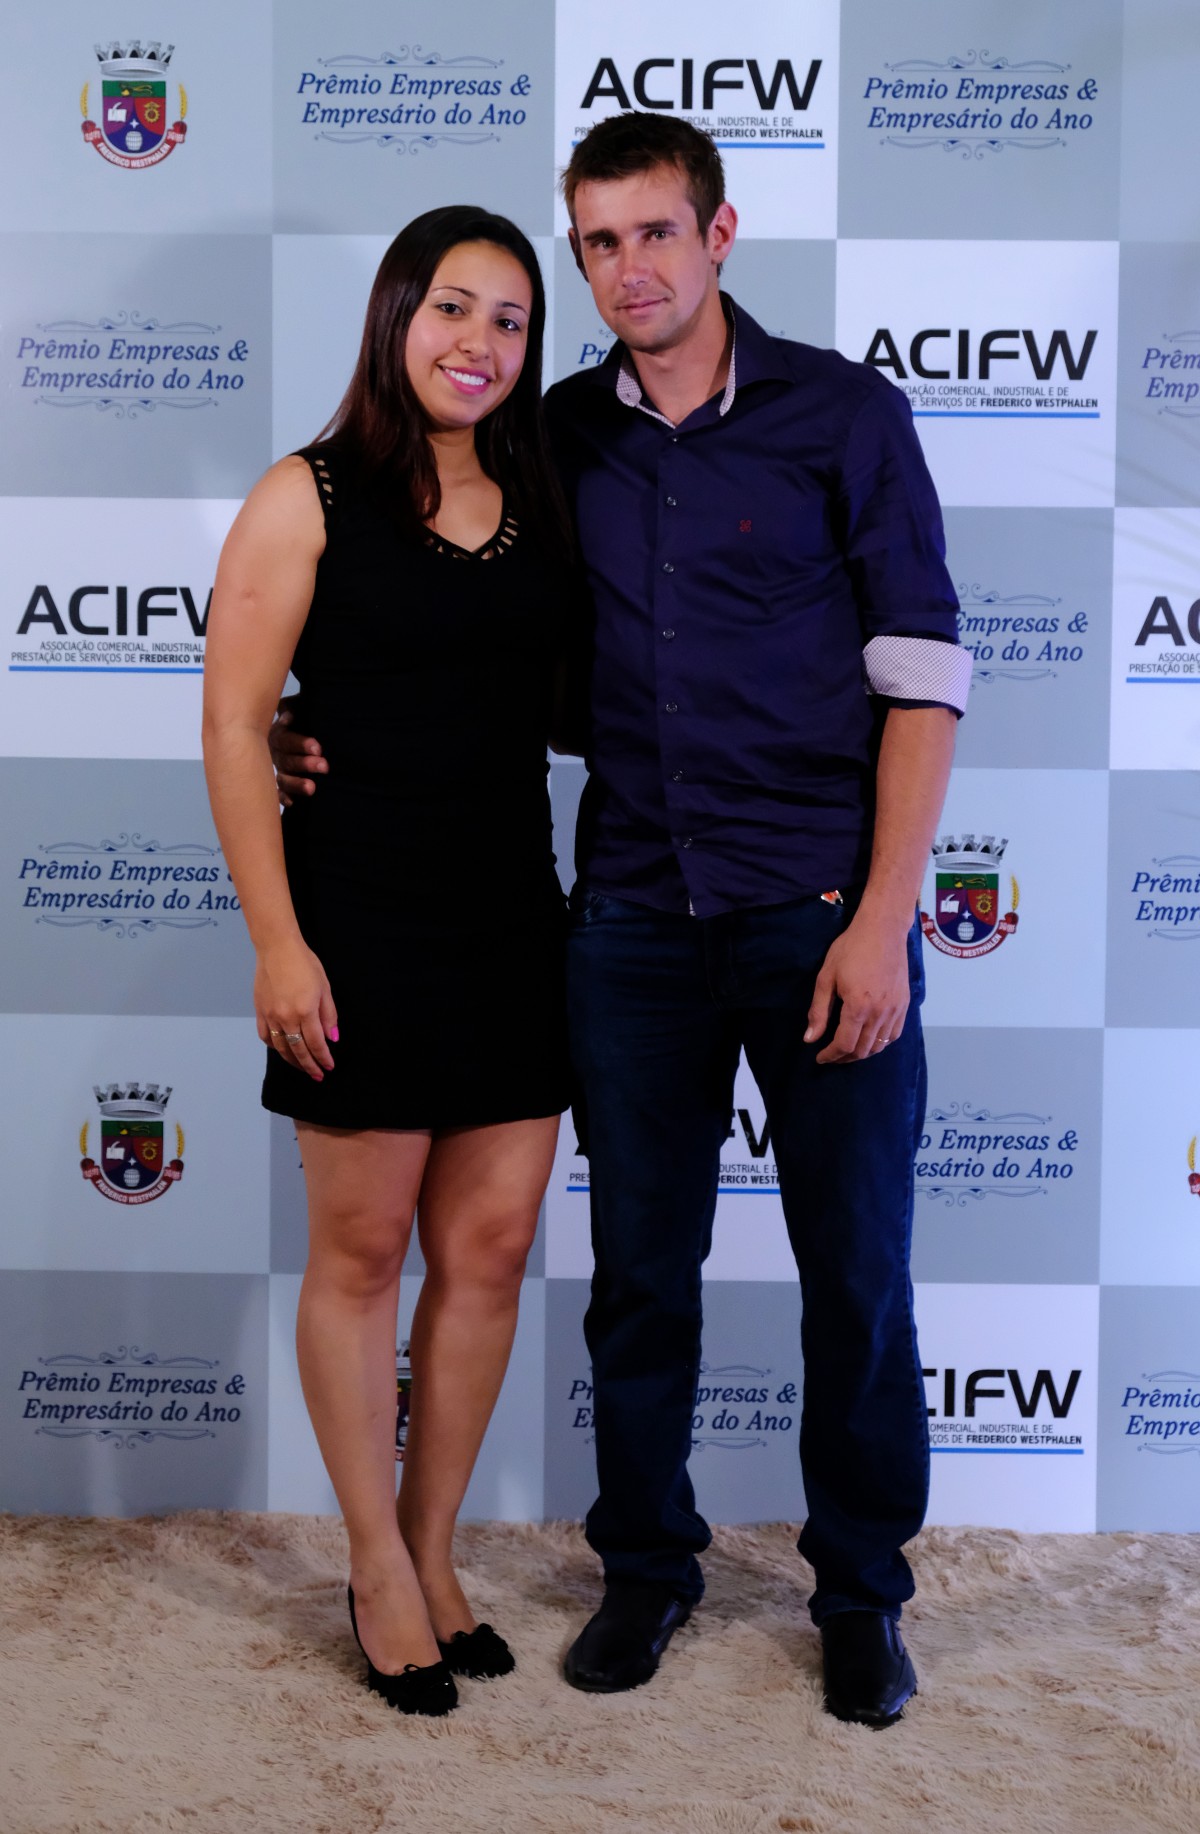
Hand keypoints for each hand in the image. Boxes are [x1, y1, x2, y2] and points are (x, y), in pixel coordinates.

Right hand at [256, 938, 337, 1079]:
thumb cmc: (305, 963)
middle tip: (318, 1075)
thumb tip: (332, 1038)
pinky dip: (275, 1047)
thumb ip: (329, 1015)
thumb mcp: (324, 987)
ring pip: (281, 1048)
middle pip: (298, 1050)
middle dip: (310, 1066)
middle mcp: (286, 1017)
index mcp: (305, 1011)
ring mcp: (270, 1016)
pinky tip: (283, 1050)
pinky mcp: (259, 1011)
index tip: (329, 1067)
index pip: (316, 1044)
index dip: (323, 1058)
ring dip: (292, 1061)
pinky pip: (266, 1036)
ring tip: (302, 1067)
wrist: (277, 948)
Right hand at [269, 697, 327, 806]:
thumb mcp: (303, 705)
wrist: (309, 724)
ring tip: (312, 788)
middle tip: (324, 766)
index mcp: (279, 732)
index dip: (300, 744)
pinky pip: (280, 792)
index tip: (318, 748)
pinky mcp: (283, 782)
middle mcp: (275, 751)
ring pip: (283, 778)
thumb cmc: (307, 714)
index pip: (286, 739)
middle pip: (286, 760)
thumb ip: (294, 706)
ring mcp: (278, 768)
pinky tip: (292, 802)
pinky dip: (284, 797)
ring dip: (296, 784)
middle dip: (305, 764)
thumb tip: (288, 714)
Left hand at [804, 914, 909, 1064]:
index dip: (831, 1055)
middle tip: (831, 1056)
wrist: (883, 930)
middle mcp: (880, 1013)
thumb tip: (810, 1038)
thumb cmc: (851, 949)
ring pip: (879, 1045)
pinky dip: (881, 1043)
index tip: (820, 1057)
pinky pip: (894, 1034)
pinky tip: (869, 1039)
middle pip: (862, 1050)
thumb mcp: (826, 977)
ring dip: (862, 1053)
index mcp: (858, 1007)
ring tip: (848, 1050)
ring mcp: (895, 1010)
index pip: (844, 1045)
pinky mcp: (904, 1004)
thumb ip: (818, 1011)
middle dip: (844, 1058)